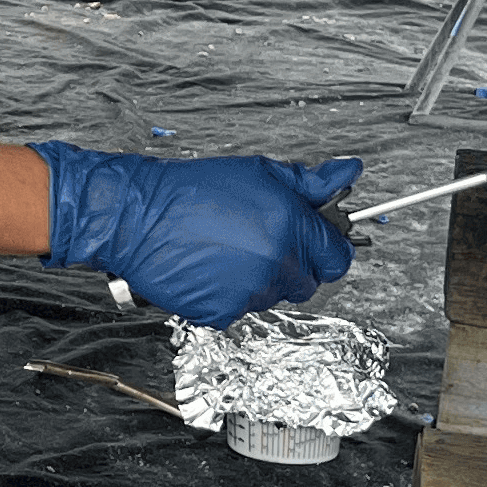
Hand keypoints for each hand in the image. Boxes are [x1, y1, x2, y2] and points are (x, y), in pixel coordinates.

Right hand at [30, 144, 362, 328]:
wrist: (137, 216)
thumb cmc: (193, 189)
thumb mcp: (259, 172)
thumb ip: (310, 181)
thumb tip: (349, 171)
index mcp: (288, 226)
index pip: (338, 257)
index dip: (329, 247)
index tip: (317, 240)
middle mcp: (273, 264)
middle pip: (308, 281)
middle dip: (294, 263)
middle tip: (264, 238)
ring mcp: (247, 294)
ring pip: (274, 296)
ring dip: (262, 278)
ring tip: (230, 248)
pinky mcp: (220, 314)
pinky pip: (241, 309)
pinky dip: (231, 293)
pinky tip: (212, 267)